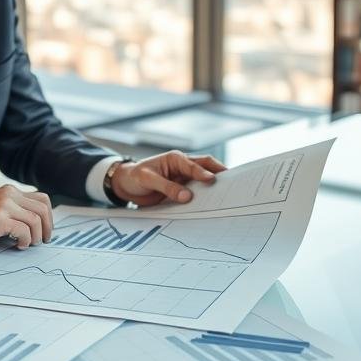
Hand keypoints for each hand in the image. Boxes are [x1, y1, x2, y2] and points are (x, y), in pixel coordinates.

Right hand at [0, 186, 52, 250]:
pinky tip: (18, 246)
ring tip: (28, 244)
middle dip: (48, 227)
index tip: (46, 230)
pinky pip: (24, 231)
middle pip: (44, 208)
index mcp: (9, 191)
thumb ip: (11, 211)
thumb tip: (33, 225)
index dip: (49, 216)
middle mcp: (9, 194)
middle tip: (43, 241)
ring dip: (37, 236)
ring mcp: (3, 205)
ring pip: (36, 220)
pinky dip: (25, 241)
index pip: (42, 199)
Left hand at [110, 152, 226, 207]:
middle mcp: (182, 165)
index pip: (193, 165)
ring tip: (228, 193)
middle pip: (206, 166)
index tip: (212, 181)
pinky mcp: (184, 188)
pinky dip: (206, 194)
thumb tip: (187, 196)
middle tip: (232, 183)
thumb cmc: (135, 177)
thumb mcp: (147, 180)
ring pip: (205, 178)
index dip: (203, 173)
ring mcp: (185, 177)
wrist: (127, 185)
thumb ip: (167, 187)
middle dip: (219, 172)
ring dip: (215, 184)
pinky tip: (213, 202)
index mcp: (175, 158)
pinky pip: (198, 190)